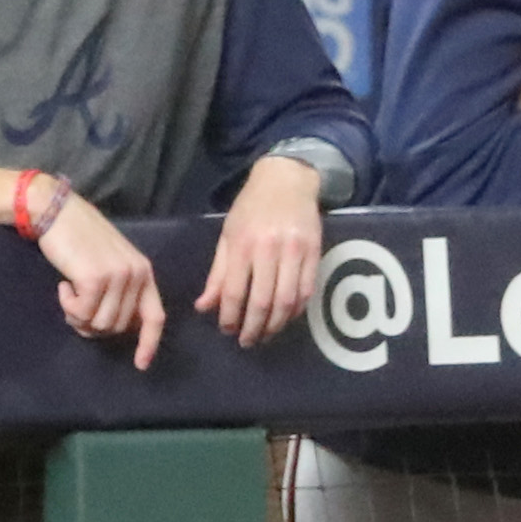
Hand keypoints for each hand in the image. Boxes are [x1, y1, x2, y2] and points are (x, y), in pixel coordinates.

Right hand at [34, 193, 166, 368]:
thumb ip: (119, 291)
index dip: (149, 343)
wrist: (57, 213)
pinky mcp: (95, 278)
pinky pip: (81, 314)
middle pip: (117, 327)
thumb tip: (116, 326)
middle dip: (92, 326)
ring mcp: (118, 276)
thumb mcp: (109, 264)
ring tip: (68, 295)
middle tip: (74, 308)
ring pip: (99, 324)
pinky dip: (68, 307)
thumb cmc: (79, 239)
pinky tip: (63, 287)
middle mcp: (137, 274)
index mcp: (144, 272)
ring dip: (78, 318)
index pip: (155, 316)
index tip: (140, 365)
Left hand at [198, 153, 324, 349]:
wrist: (287, 180)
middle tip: (247, 341)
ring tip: (266, 334)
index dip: (231, 318)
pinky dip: (296, 310)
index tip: (227, 331)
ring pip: (288, 300)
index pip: (235, 292)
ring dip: (276, 324)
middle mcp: (270, 250)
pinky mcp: (316, 252)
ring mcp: (296, 251)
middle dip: (254, 327)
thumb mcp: (227, 236)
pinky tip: (286, 317)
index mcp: (243, 246)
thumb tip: (205, 307)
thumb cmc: (250, 209)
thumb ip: (218, 274)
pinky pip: (307, 290)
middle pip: (263, 301)